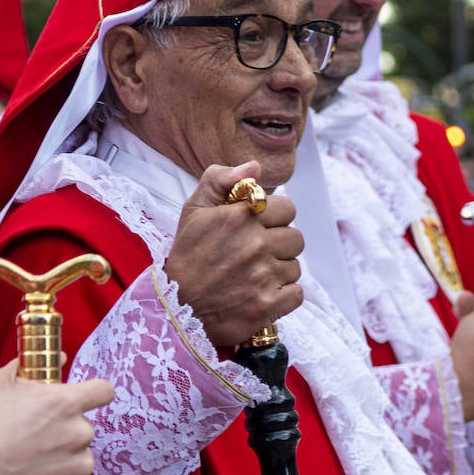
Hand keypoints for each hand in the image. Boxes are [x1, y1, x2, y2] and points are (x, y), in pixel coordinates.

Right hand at [0, 359, 113, 474]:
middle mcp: (78, 432)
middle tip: (36, 439)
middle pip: (85, 427)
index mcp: (65, 402)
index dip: (93, 394)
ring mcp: (77, 466)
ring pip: (83, 457)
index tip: (81, 401)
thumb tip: (59, 358)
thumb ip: (29, 366)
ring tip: (35, 465)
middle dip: (66, 431)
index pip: (104, 391)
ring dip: (67, 459)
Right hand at [164, 161, 303, 347]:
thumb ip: (220, 179)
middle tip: (257, 252)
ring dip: (280, 270)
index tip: (259, 227)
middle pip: (296, 237)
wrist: (176, 308)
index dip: (274, 216)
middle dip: (279, 243)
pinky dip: (284, 294)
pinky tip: (263, 292)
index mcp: (241, 217)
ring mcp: (265, 276)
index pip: (287, 208)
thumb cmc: (187, 256)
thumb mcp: (193, 210)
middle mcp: (257, 244)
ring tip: (256, 274)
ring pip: (295, 266)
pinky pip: (297, 293)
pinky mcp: (269, 304)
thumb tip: (254, 166)